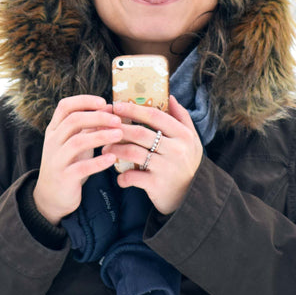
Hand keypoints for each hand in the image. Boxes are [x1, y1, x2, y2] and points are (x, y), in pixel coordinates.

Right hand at [33, 95, 122, 224]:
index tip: (104, 102)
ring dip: (100, 136)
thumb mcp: (77, 141)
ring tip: (119, 135)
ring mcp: (56, 159)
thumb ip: (90, 126)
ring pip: (77, 142)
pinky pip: (81, 167)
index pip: (65, 106)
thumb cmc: (69, 163)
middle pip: (73, 121)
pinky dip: (98, 162)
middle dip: (97, 117)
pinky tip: (112, 158)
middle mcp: (53, 142)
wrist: (51, 196)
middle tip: (117, 120)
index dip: (84, 101)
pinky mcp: (64, 177)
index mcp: (55, 129)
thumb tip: (109, 107)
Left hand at [102, 96, 202, 214]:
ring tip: (105, 149)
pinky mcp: (157, 184)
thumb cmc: (187, 164)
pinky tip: (119, 177)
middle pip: (140, 133)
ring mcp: (166, 167)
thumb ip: (182, 117)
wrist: (192, 198)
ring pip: (133, 152)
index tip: (117, 106)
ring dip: (115, 150)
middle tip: (103, 127)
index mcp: (183, 135)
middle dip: (119, 129)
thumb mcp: (191, 140)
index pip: (155, 116)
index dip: (134, 109)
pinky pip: (132, 176)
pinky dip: (122, 177)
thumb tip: (169, 97)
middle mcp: (176, 149)